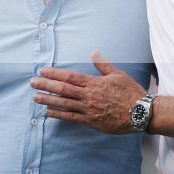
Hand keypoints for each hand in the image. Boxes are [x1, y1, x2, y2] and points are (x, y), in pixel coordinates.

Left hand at [30, 51, 146, 133]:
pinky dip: (58, 115)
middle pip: (62, 89)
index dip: (54, 73)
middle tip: (32, 82)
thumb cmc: (130, 92)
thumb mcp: (118, 74)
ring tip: (35, 97)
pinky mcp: (91, 121)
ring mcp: (88, 109)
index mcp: (94, 83)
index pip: (69, 76)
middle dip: (46, 85)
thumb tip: (94, 52)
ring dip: (48, 100)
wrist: (140, 112)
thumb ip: (103, 64)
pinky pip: (71, 118)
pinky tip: (48, 113)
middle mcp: (88, 96)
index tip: (42, 70)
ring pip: (64, 104)